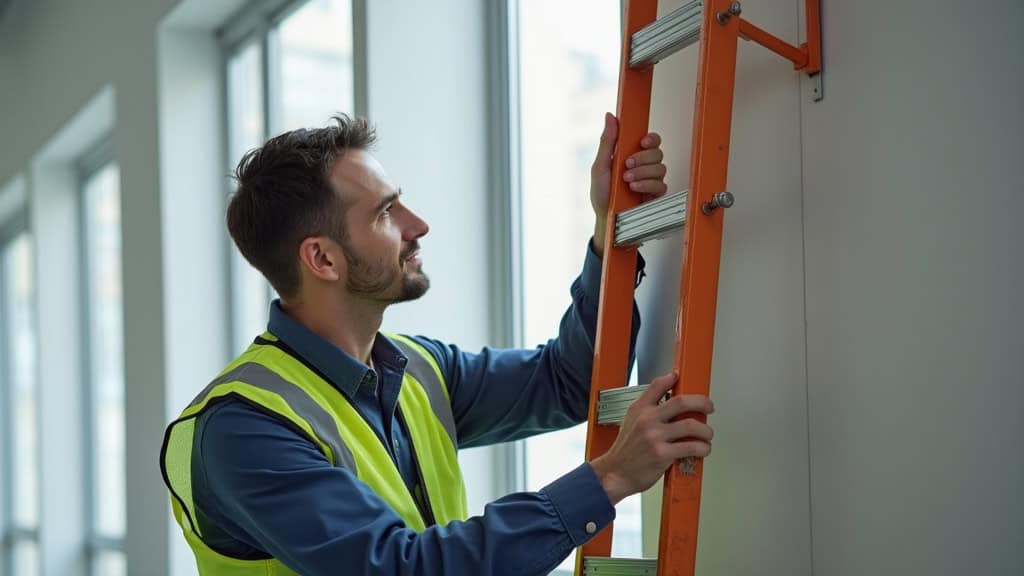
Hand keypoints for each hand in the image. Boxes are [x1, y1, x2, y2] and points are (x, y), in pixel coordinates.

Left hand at [590, 112, 668, 255]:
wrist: (607, 220)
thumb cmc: (602, 196)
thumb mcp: (600, 167)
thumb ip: (607, 142)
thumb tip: (610, 117)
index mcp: (631, 156)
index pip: (650, 141)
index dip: (651, 139)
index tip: (642, 142)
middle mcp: (643, 166)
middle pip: (657, 152)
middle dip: (643, 158)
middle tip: (628, 165)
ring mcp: (650, 180)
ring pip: (660, 167)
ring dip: (642, 172)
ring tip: (627, 180)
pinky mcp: (656, 195)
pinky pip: (661, 185)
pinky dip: (647, 185)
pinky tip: (635, 189)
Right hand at [590, 373, 713, 504]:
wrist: (615, 473)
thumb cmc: (625, 451)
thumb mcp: (630, 422)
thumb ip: (647, 410)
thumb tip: (667, 399)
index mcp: (639, 410)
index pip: (657, 386)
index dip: (672, 378)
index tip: (680, 377)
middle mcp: (647, 420)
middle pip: (681, 402)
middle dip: (702, 403)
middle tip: (709, 407)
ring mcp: (655, 437)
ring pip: (691, 425)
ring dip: (706, 430)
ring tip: (707, 434)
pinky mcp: (662, 454)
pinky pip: (691, 447)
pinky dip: (703, 448)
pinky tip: (703, 449)